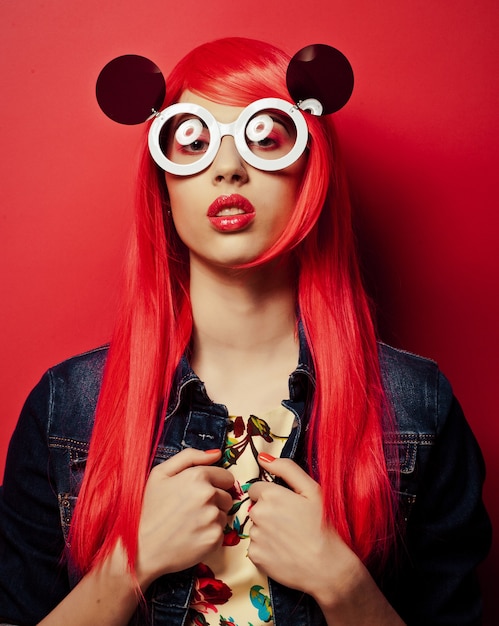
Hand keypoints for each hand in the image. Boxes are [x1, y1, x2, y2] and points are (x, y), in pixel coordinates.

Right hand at [136, 448, 233, 587]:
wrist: (140, 549)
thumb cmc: (148, 509)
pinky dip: (210, 535)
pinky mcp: (215, 539)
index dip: (214, 484)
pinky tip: (192, 536)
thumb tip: (217, 453)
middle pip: (227, 496)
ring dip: (212, 518)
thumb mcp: (160, 473)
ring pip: (224, 515)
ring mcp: (213, 518)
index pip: (226, 477)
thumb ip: (189, 457)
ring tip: (190, 523)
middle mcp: (209, 495)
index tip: (198, 493)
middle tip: (191, 510)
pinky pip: (221, 533)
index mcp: (197, 476)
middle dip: (214, 501)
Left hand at [247, 455, 370, 611]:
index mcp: (271, 495)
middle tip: (291, 523)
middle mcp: (258, 514)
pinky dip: (266, 549)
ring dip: (267, 531)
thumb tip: (263, 458)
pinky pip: (255, 547)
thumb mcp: (312, 490)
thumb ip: (287, 469)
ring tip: (289, 539)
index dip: (271, 496)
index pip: (257, 488)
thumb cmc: (323, 525)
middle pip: (255, 507)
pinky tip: (283, 552)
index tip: (286, 506)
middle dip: (268, 512)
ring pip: (255, 528)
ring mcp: (255, 536)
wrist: (328, 568)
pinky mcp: (255, 557)